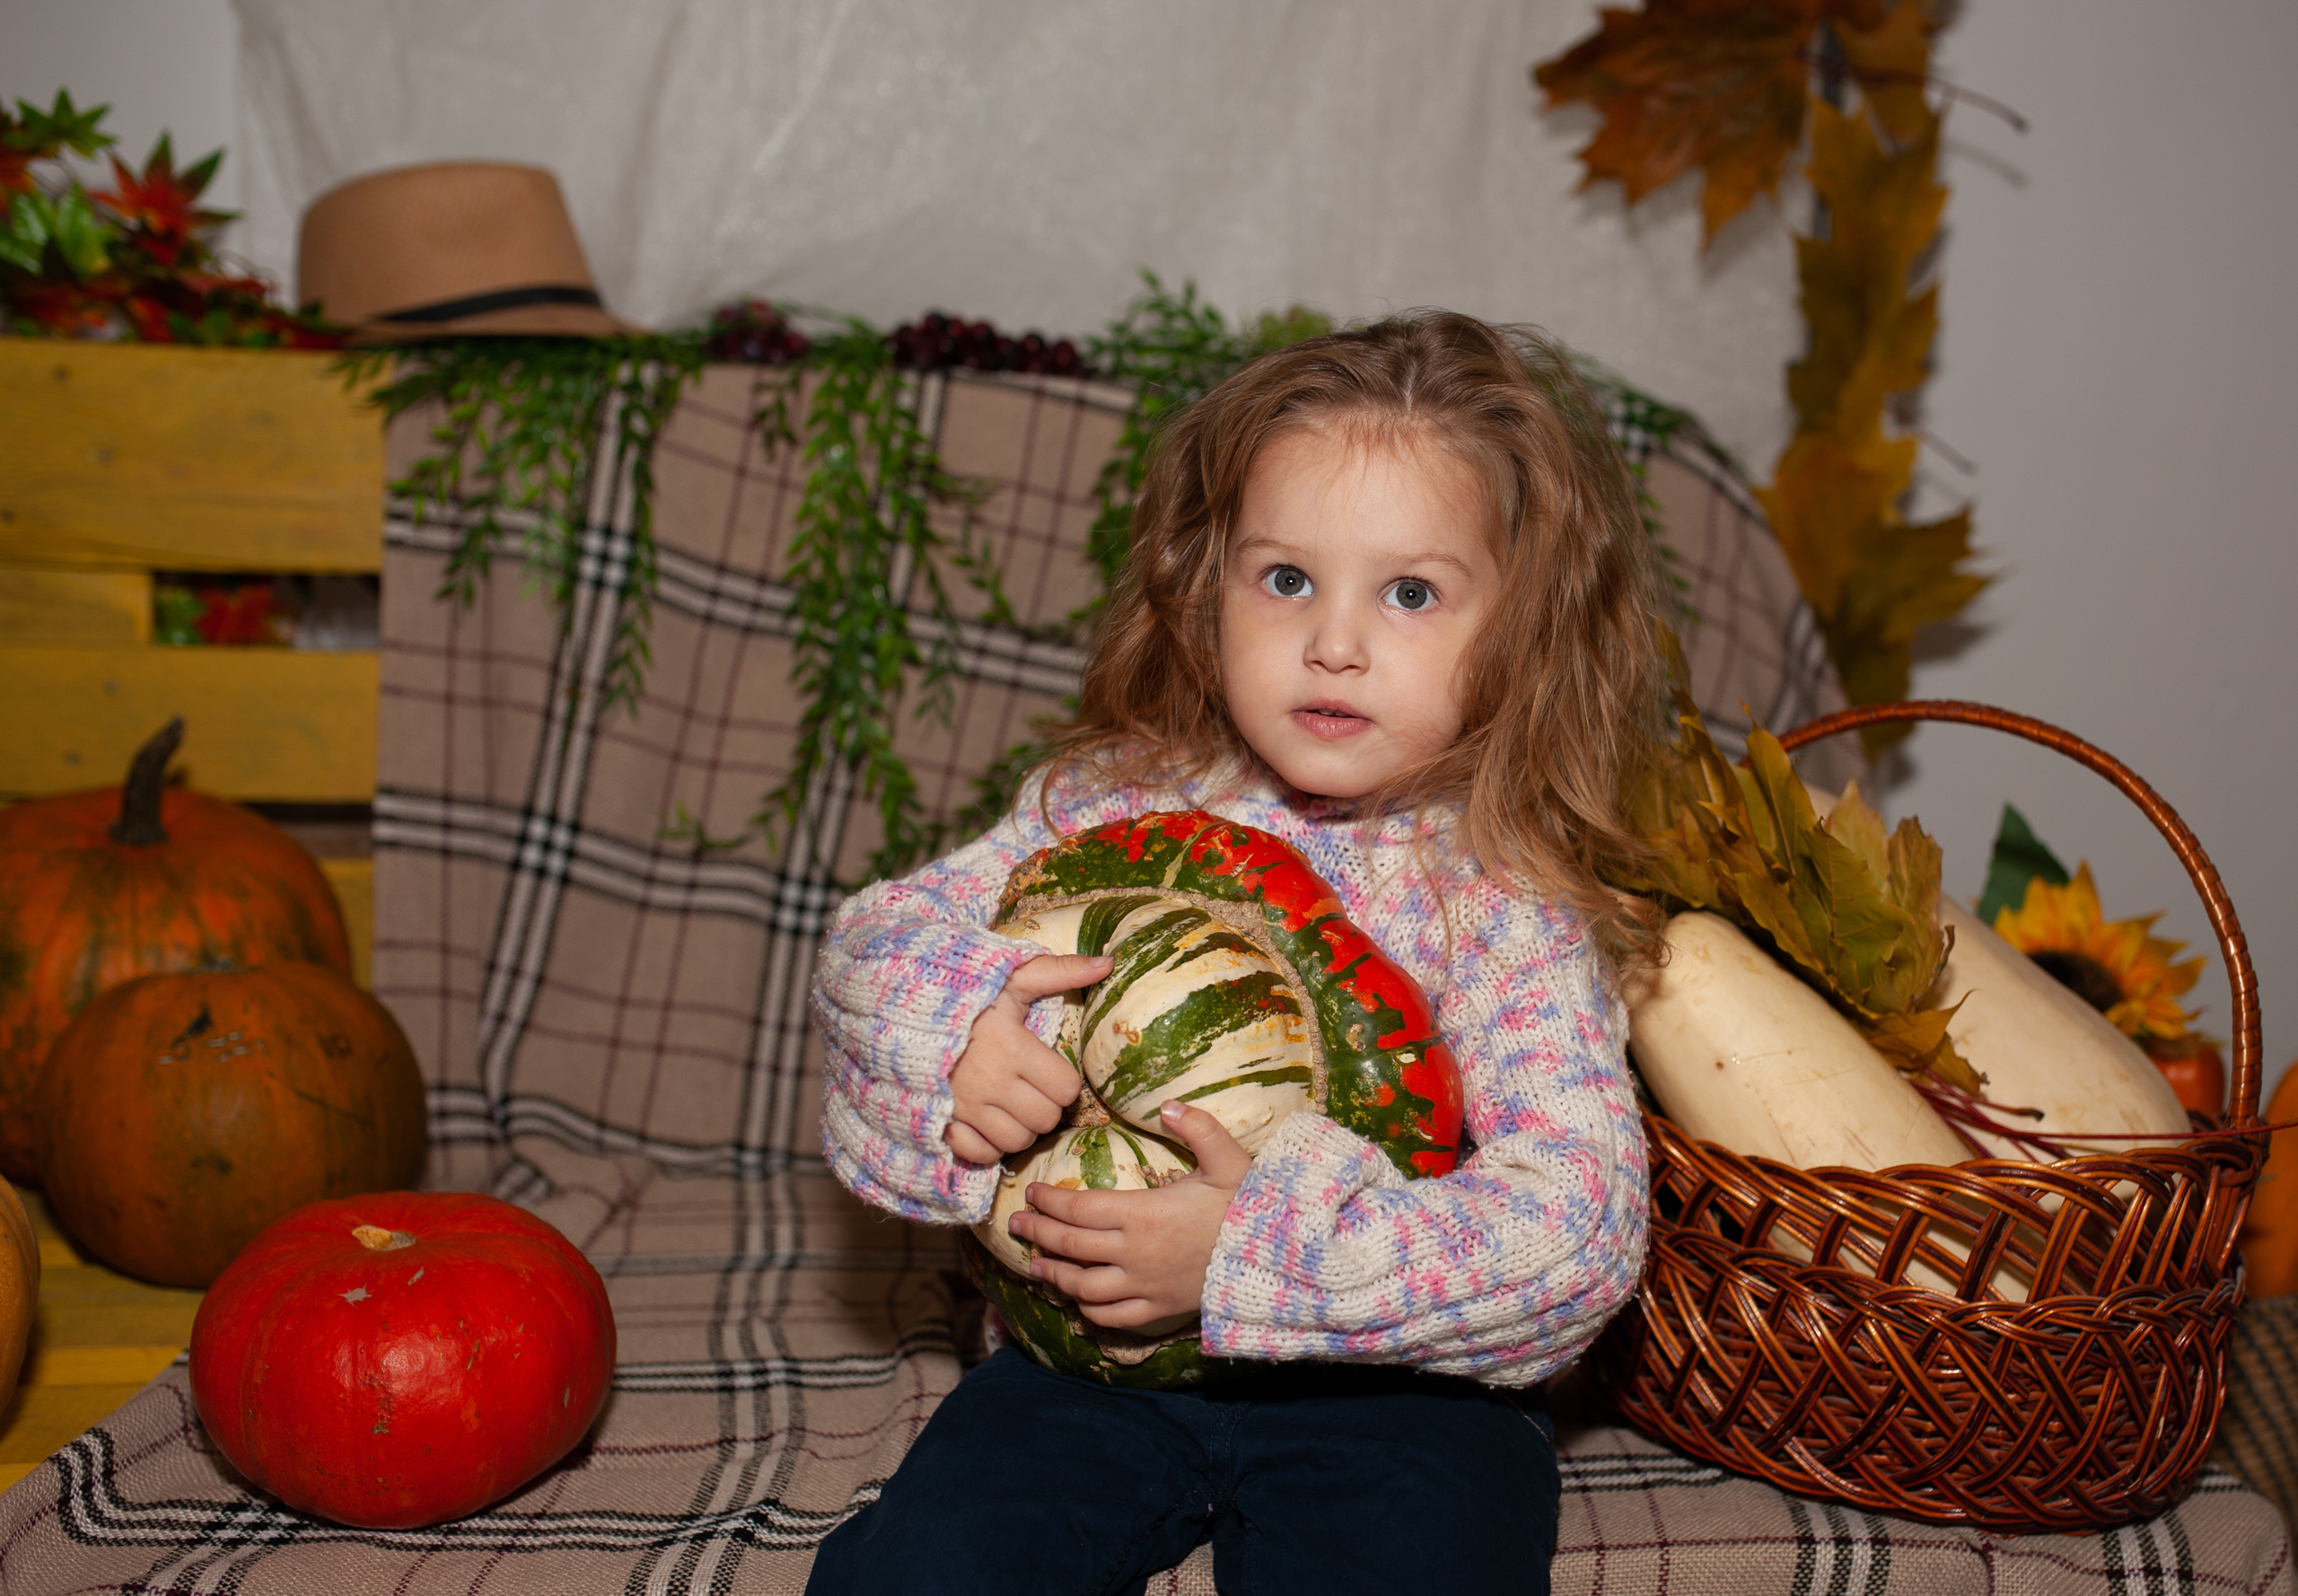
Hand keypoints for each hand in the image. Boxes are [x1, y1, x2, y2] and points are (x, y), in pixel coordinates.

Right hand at [943, 953, 1108, 1165]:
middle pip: (1045, 1120)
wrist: (901, 1009)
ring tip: (1011, 1104)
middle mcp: (991, 1084)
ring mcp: (965, 1108)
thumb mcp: (1011, 978)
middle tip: (1031, 1087)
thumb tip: (1108, 964)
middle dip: (1046, 1107)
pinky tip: (988, 1122)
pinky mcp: (942, 1124)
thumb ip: (1059, 972)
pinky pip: (982, 1154)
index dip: (1063, 1082)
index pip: (1066, 1089)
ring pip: (1017, 1142)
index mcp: (1013, 1049)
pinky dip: (990, 1145)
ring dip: (1021, 1128)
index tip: (1049, 1069)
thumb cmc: (964, 994)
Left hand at [1009, 1101, 1251, 1328]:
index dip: (1050, 1201)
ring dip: (1055, 1275)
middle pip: (1071, 1246)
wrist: (1277, 1259)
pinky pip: (1113, 1317)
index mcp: (1143, 1213)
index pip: (1079, 1208)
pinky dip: (1090, 1311)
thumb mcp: (1229, 1160)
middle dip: (1039, 1233)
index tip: (1032, 1193)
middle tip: (1017, 1223)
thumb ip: (1198, 1128)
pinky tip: (1079, 1302)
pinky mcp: (1159, 1309)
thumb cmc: (1250, 1207)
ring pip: (1084, 1287)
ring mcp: (1144, 1285)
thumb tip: (1168, 1104)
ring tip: (1037, 1264)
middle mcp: (1134, 1252)